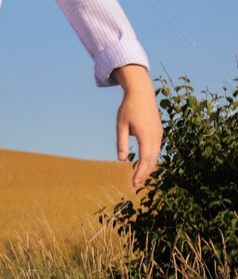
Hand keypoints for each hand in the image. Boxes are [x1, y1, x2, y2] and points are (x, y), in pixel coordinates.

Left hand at [114, 64, 162, 187]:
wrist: (141, 94)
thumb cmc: (128, 108)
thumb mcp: (121, 125)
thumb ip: (122, 142)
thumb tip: (122, 159)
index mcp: (146, 135)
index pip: (145, 159)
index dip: (141, 173)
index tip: (134, 183)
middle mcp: (155, 136)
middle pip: (152, 160)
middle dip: (145, 173)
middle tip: (135, 184)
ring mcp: (159, 134)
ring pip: (155, 155)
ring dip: (149, 167)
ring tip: (139, 177)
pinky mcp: (158, 132)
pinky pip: (156, 149)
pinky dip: (151, 158)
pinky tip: (145, 164)